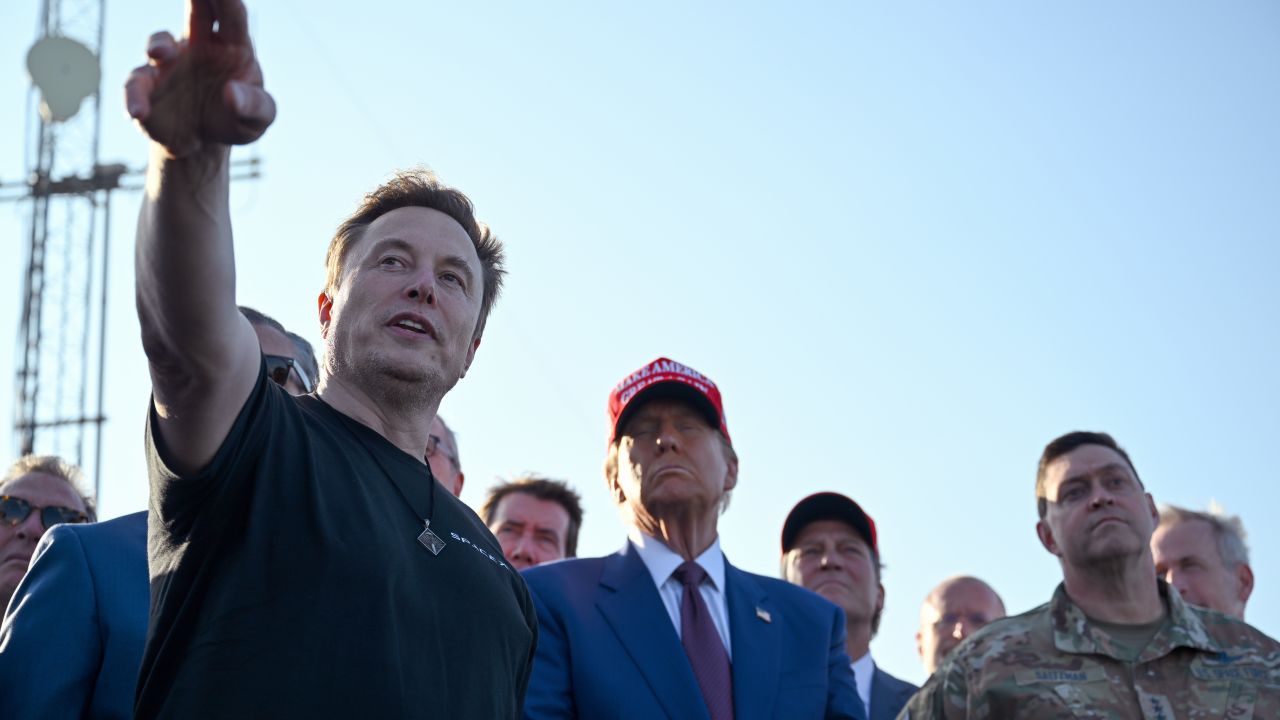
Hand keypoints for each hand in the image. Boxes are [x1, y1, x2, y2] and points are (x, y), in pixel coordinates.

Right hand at [125, 0, 274, 157]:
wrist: (204, 146)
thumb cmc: (236, 121)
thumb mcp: (256, 120)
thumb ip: (254, 106)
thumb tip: (232, 92)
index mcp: (232, 46)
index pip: (233, 14)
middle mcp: (199, 45)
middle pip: (197, 10)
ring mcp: (170, 62)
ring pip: (159, 43)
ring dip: (158, 45)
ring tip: (158, 53)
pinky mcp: (147, 86)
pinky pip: (135, 85)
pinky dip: (134, 96)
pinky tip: (139, 112)